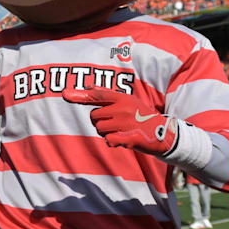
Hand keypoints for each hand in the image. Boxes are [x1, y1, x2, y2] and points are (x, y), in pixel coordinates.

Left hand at [62, 88, 177, 155]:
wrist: (164, 133)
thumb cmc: (140, 116)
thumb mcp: (126, 101)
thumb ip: (106, 95)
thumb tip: (87, 86)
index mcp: (122, 98)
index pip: (97, 95)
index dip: (80, 95)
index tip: (65, 94)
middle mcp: (123, 108)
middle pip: (94, 116)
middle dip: (99, 122)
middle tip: (115, 124)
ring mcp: (127, 123)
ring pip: (99, 129)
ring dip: (105, 133)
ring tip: (119, 131)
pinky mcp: (131, 137)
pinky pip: (108, 140)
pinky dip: (111, 142)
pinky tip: (121, 141)